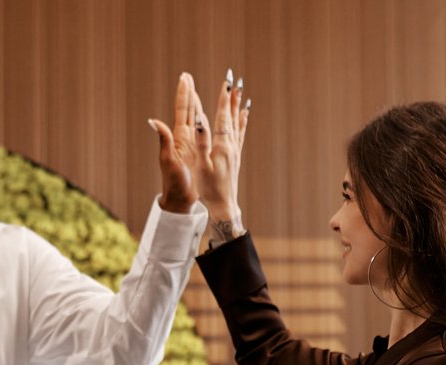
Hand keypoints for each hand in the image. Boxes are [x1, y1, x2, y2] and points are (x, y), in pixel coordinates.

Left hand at [149, 73, 207, 213]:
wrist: (180, 199)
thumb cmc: (174, 182)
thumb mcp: (168, 160)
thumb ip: (164, 140)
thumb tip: (153, 121)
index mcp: (179, 137)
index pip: (182, 109)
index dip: (184, 93)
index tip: (185, 77)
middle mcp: (185, 138)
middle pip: (188, 110)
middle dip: (189, 93)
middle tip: (187, 76)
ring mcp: (192, 144)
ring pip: (197, 119)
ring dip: (197, 103)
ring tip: (198, 89)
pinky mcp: (199, 152)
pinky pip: (205, 132)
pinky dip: (208, 121)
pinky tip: (210, 118)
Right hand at [197, 69, 247, 225]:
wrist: (224, 205)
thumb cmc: (209, 188)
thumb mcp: (202, 165)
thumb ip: (202, 141)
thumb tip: (200, 120)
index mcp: (221, 145)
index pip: (222, 115)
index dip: (223, 97)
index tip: (226, 80)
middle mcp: (231, 144)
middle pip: (231, 115)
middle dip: (231, 95)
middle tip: (234, 78)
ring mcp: (235, 149)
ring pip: (237, 121)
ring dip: (237, 104)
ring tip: (240, 90)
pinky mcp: (236, 155)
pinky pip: (241, 132)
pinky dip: (242, 119)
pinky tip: (244, 113)